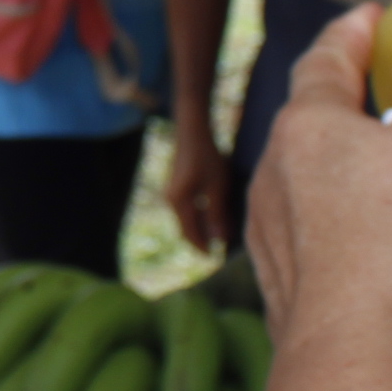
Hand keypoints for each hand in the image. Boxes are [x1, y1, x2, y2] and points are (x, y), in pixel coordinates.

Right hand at [163, 117, 228, 250]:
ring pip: (186, 220)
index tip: (216, 258)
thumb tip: (221, 239)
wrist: (192, 132)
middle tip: (218, 250)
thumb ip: (218, 214)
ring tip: (218, 235)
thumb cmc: (207, 157)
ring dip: (201, 229)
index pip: (190, 233)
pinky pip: (186, 210)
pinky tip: (211, 217)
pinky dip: (198, 218)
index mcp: (179, 203)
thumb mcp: (217, 187)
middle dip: (201, 241)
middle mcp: (171, 201)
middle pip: (185, 229)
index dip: (203, 247)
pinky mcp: (176, 187)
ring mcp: (172, 194)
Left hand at [246, 5, 391, 364]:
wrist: (361, 355)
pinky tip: (387, 249)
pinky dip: (352, 228)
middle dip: (356, 107)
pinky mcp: (287, 288)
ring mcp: (272, 236)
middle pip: (314, 124)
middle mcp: (275, 176)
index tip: (372, 20)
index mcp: (307, 129)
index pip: (325, 60)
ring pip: (314, 186)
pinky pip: (320, 240)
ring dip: (355, 173)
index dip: (353, 35)